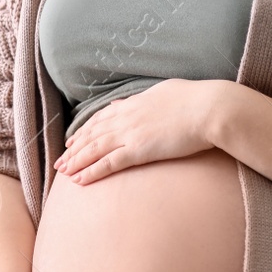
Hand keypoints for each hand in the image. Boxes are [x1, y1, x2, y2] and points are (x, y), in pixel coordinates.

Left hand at [54, 78, 225, 184]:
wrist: (211, 108)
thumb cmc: (197, 99)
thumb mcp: (165, 91)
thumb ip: (144, 98)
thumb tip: (127, 102)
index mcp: (135, 103)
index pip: (102, 118)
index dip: (86, 130)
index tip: (74, 140)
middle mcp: (127, 118)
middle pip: (93, 135)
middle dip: (74, 149)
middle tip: (60, 161)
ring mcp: (131, 134)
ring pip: (94, 149)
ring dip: (76, 162)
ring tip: (63, 173)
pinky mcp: (139, 150)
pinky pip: (108, 163)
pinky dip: (91, 172)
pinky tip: (79, 180)